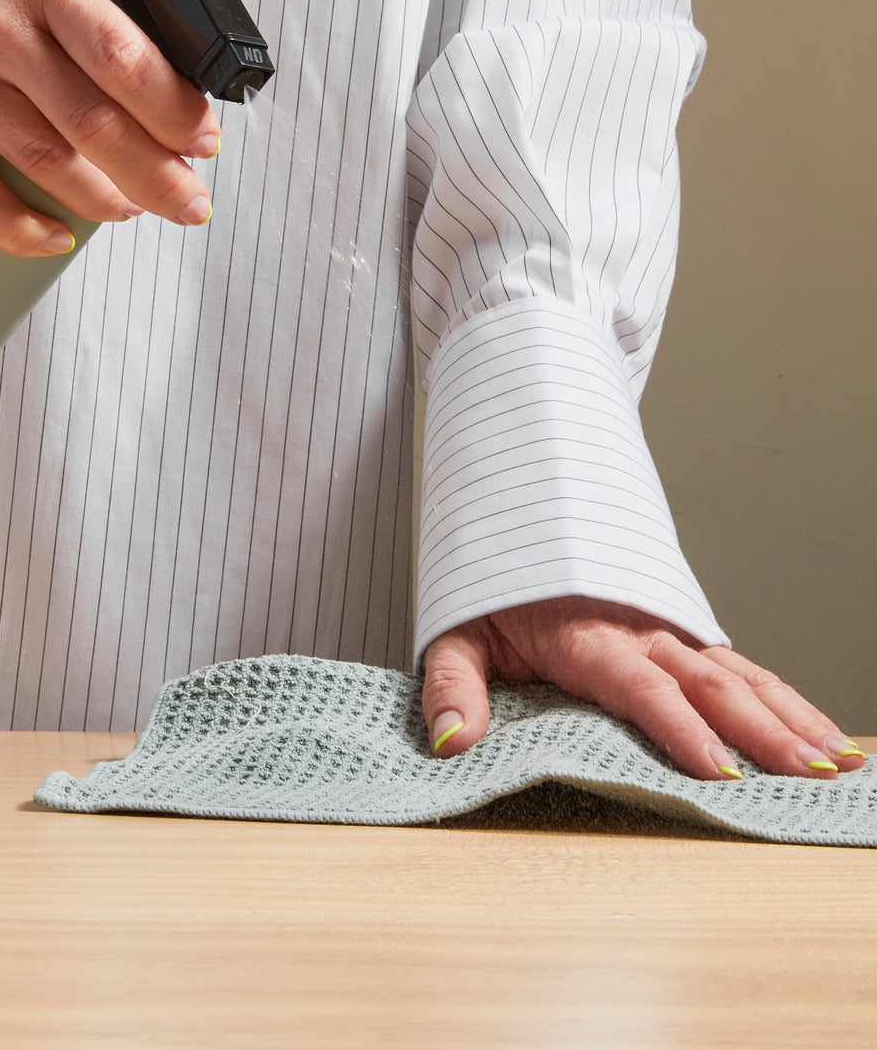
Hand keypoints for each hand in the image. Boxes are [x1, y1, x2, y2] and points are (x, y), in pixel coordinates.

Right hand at [0, 0, 221, 255]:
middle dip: (154, 174)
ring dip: (99, 199)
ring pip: (39, 160)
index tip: (202, 143)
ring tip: (131, 208)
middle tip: (188, 203)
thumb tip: (178, 95)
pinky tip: (56, 238)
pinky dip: (17, 225)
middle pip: (89, 121)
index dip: (171, 112)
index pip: (121, 58)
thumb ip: (103, 12)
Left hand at [421, 595, 866, 779]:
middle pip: (707, 682)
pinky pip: (740, 667)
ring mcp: (666, 631)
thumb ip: (452, 686)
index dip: (677, 726)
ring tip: (836, 759)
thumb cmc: (488, 589)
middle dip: (762, 729)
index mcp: (583, 637)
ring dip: (788, 715)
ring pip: (738, 673)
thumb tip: (453, 741)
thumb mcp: (455, 632)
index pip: (638, 685)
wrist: (512, 516)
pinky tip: (824, 734)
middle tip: (809, 772)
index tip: (718, 769)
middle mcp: (636, 631)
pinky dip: (786, 699)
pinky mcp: (680, 635)